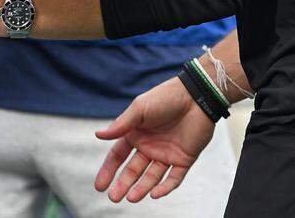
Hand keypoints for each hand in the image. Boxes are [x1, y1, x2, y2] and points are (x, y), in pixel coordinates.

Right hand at [94, 77, 214, 202]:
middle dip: (123, 184)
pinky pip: (174, 178)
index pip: (118, 156)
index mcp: (136, 134)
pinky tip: (154, 193)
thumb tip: (98, 135)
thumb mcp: (140, 109)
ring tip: (131, 198)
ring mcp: (166, 154)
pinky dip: (165, 188)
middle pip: (133, 170)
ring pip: (151, 177)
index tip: (100, 186)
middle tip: (114, 198)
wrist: (195, 96)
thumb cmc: (165, 98)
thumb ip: (121, 124)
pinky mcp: (183, 159)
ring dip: (141, 188)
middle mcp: (149, 146)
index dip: (109, 170)